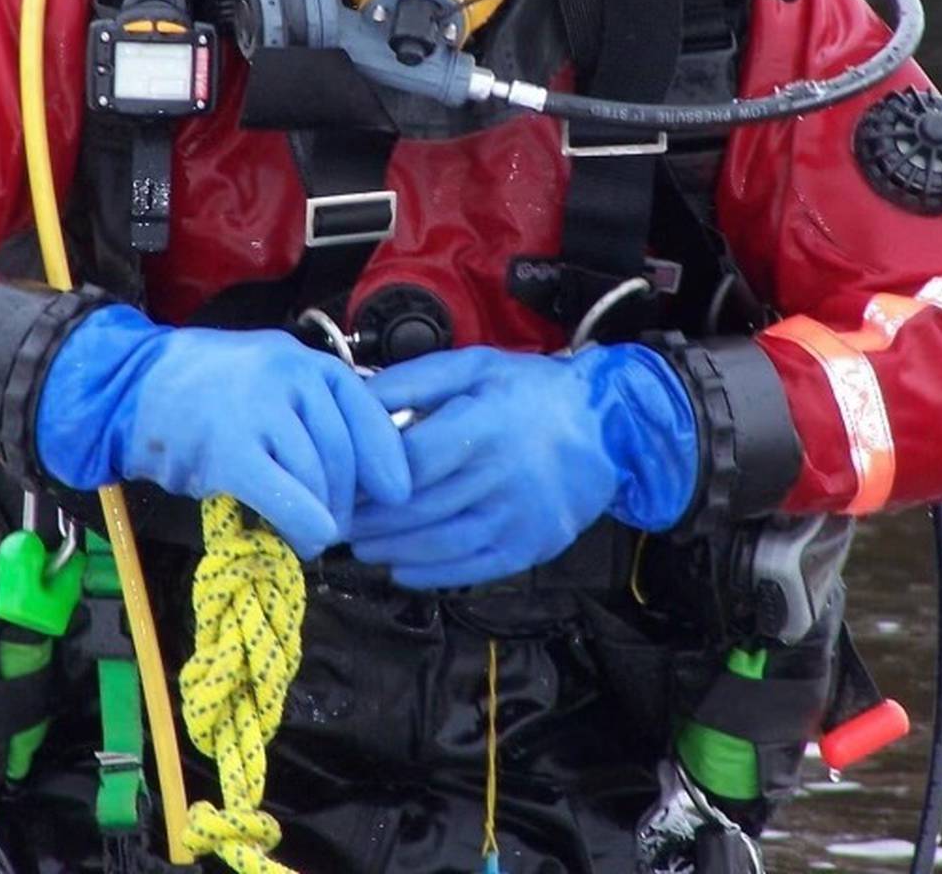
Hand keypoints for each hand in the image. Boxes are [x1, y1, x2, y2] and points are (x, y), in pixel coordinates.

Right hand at [35, 305, 410, 558]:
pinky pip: (282, 493)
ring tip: (317, 534)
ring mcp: (257, 410)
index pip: (365, 409)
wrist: (130, 383)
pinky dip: (304, 521)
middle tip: (343, 523)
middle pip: (341, 449)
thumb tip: (363, 464)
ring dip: (325, 515)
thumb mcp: (271, 377)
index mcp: (304, 361)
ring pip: (316, 473)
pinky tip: (308, 539)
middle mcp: (288, 376)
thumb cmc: (208, 388)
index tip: (399, 491)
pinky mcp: (228, 449)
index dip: (386, 456)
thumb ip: (312, 408)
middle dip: (349, 497)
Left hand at [348, 343, 697, 587]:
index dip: (368, 478)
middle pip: (419, 508)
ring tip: (360, 545)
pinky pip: (471, 568)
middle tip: (335, 520)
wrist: (607, 427)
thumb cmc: (531, 392)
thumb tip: (355, 398)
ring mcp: (517, 516)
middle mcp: (501, 475)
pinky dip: (430, 574)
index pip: (412, 462)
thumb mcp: (475, 366)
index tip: (340, 480)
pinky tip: (401, 569)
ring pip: (440, 543)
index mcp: (483, 424)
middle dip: (369, 519)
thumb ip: (414, 381)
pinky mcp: (528, 546)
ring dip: (391, 549)